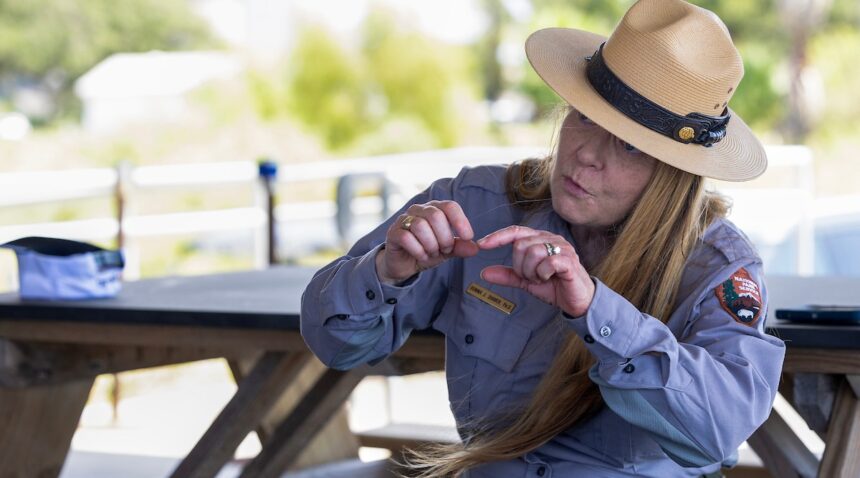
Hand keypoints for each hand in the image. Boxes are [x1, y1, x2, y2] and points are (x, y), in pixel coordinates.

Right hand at [377, 200, 478, 283]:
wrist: (404, 264)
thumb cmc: (427, 251)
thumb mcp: (447, 251)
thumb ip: (460, 247)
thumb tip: (476, 247)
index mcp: (435, 209)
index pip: (450, 206)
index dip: (460, 221)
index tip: (468, 237)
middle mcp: (419, 210)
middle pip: (435, 216)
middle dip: (444, 237)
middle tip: (445, 250)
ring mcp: (404, 220)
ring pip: (420, 226)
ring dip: (431, 244)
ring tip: (432, 253)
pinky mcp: (393, 233)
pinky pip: (407, 238)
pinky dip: (418, 250)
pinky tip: (421, 256)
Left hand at [477, 225, 594, 316]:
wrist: (576, 300)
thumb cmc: (553, 286)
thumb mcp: (526, 281)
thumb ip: (507, 275)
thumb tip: (484, 273)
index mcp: (539, 239)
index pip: (515, 231)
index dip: (497, 237)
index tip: (481, 245)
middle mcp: (550, 238)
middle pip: (520, 244)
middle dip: (520, 266)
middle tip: (531, 277)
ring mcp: (561, 247)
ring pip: (532, 252)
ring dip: (531, 271)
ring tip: (540, 278)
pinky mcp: (569, 260)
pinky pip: (547, 262)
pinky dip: (543, 273)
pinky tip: (549, 278)